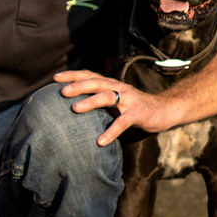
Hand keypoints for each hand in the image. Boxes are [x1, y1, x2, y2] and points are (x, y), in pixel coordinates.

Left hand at [54, 69, 173, 145]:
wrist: (162, 110)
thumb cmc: (132, 107)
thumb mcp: (114, 100)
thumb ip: (97, 99)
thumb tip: (71, 106)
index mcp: (110, 84)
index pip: (88, 75)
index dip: (72, 75)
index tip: (54, 78)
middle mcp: (118, 87)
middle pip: (95, 83)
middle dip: (78, 86)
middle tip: (61, 92)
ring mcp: (128, 99)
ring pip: (107, 97)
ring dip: (90, 102)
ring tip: (75, 109)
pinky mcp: (138, 113)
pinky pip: (123, 122)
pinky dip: (111, 131)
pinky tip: (100, 141)